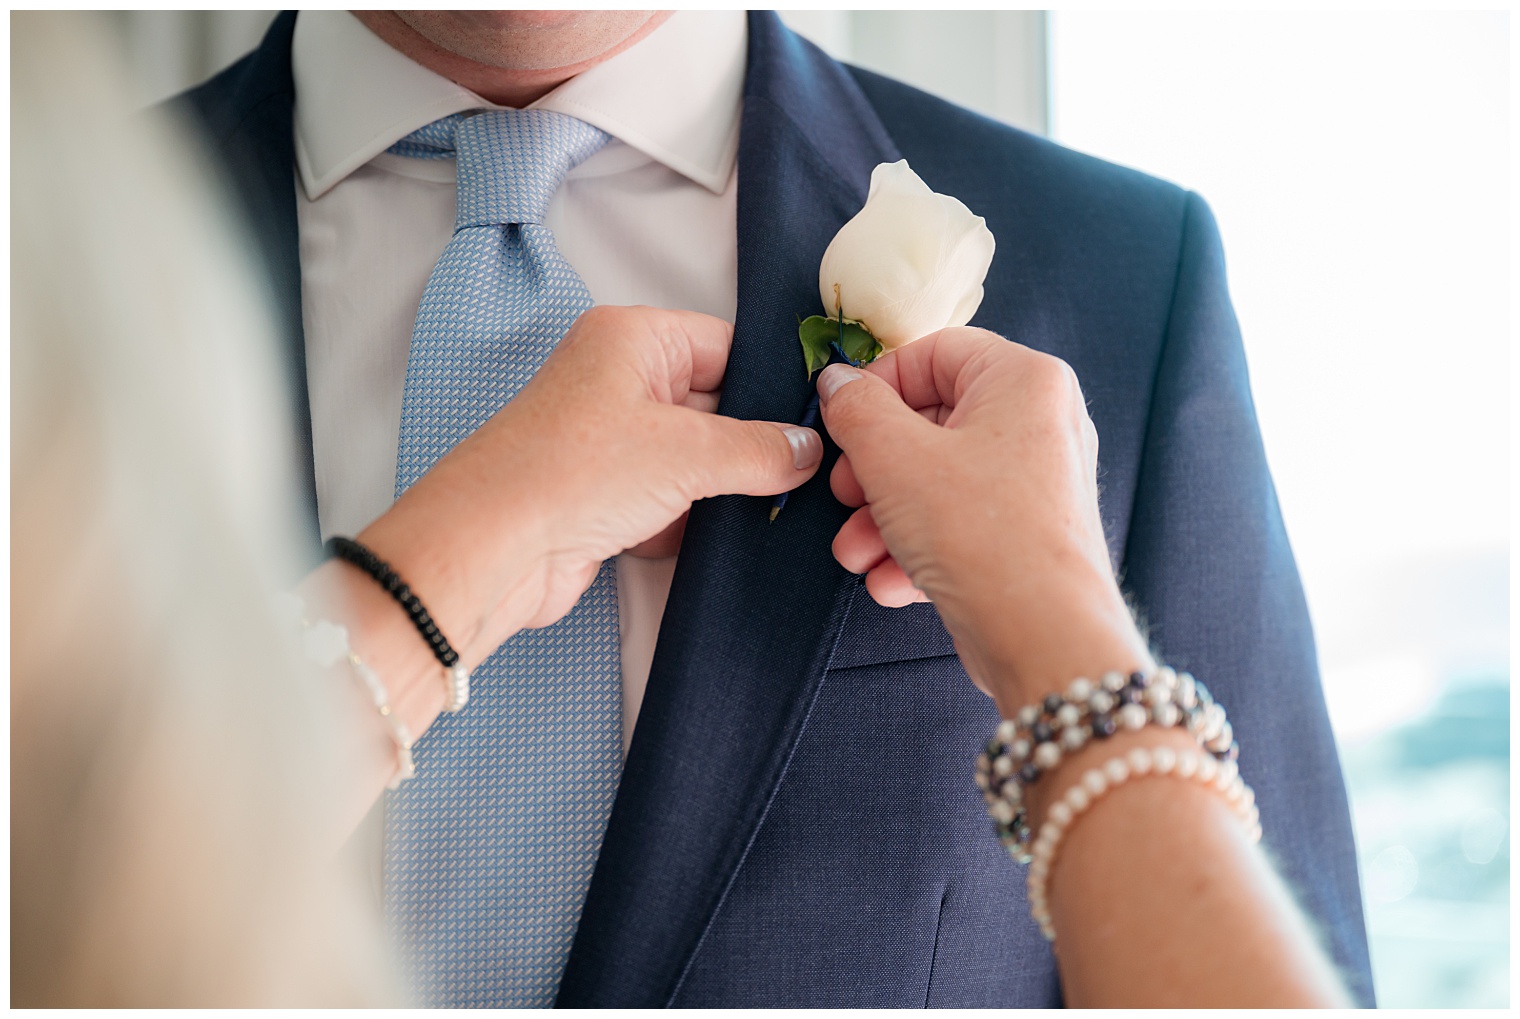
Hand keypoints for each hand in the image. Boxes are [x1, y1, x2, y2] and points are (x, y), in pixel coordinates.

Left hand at [360, 305, 821, 661]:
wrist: (496, 550)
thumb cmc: (572, 473)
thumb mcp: (690, 453)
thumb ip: (760, 450)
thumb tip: (807, 451)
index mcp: (633, 338)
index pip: (727, 346)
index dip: (773, 384)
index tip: (822, 421)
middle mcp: (618, 381)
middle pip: (714, 404)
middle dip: (754, 444)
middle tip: (811, 473)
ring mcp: (609, 442)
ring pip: (693, 459)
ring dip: (724, 489)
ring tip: (780, 509)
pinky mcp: (603, 497)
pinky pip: (668, 502)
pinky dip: (692, 522)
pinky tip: (728, 541)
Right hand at [815, 327, 1149, 710]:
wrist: (1047, 640)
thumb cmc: (983, 536)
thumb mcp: (893, 458)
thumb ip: (856, 409)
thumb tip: (838, 383)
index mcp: (1024, 381)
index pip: (935, 352)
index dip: (878, 384)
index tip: (842, 421)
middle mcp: (1042, 423)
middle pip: (932, 421)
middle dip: (872, 468)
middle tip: (843, 492)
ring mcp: (1039, 483)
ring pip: (939, 480)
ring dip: (884, 517)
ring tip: (854, 552)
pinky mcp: (1029, 535)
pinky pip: (961, 524)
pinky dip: (919, 547)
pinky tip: (889, 580)